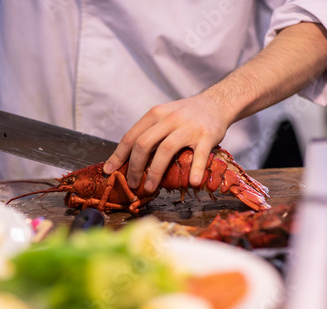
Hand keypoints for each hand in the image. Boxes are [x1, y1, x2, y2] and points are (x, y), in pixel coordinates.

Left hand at [103, 94, 232, 192]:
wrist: (217, 103)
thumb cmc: (185, 115)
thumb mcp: (163, 116)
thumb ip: (148, 133)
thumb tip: (128, 159)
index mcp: (155, 114)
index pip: (131, 136)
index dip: (118, 155)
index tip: (109, 170)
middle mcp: (169, 119)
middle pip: (144, 144)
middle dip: (134, 167)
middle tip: (132, 184)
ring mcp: (188, 127)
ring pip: (165, 150)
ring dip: (155, 172)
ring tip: (150, 188)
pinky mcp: (207, 135)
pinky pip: (199, 155)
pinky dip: (195, 170)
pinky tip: (192, 183)